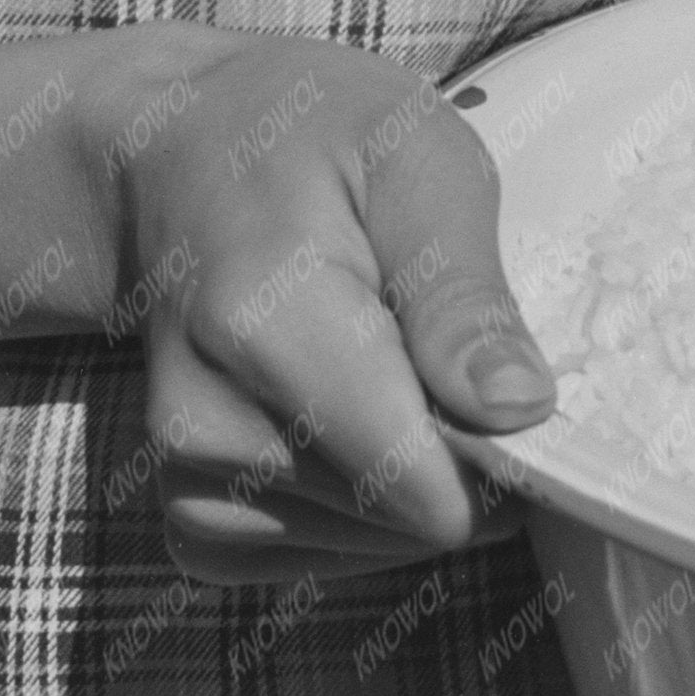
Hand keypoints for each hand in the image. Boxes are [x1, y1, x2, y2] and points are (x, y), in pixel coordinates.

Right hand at [99, 34, 557, 584]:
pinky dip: (364, 502)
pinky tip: (348, 411)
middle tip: (432, 337)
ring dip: (412, 470)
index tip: (507, 372)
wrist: (174, 155)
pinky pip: (326, 557)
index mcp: (262, 322)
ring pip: (382, 547)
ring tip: (380, 355)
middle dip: (457, 448)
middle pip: (412, 519)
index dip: (500, 449)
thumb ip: (463, 287)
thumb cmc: (311, 138)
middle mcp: (201, 424)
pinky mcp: (192, 523)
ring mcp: (185, 482)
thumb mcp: (414, 153)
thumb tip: (520, 409)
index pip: (419, 483)